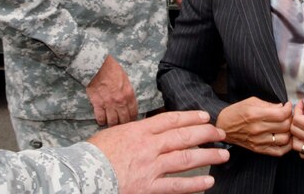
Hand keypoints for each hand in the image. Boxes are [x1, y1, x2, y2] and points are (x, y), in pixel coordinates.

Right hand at [86, 55, 137, 125]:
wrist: (98, 66)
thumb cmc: (112, 69)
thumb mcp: (125, 79)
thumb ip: (127, 92)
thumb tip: (128, 101)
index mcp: (129, 94)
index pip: (133, 112)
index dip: (132, 119)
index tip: (131, 121)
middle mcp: (120, 102)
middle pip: (124, 120)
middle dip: (123, 124)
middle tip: (121, 126)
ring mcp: (109, 104)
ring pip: (112, 122)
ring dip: (112, 125)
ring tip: (111, 125)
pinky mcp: (97, 104)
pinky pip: (100, 118)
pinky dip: (101, 121)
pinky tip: (102, 121)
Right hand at [88, 110, 229, 193]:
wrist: (81, 174)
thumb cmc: (93, 154)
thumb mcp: (115, 134)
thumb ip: (136, 132)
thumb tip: (151, 132)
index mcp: (139, 131)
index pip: (171, 120)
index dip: (190, 117)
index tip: (205, 116)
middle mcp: (148, 146)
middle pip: (183, 136)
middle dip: (205, 133)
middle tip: (221, 133)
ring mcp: (150, 167)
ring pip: (185, 159)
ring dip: (207, 156)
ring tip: (223, 155)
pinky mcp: (148, 187)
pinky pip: (176, 186)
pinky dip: (194, 184)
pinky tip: (208, 182)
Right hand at [215, 97, 292, 155]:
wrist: (223, 126)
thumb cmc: (236, 112)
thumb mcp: (251, 101)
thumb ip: (268, 104)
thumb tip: (282, 107)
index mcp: (255, 114)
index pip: (281, 114)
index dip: (288, 109)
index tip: (288, 106)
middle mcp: (258, 129)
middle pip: (285, 126)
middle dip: (290, 118)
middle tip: (288, 115)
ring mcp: (259, 141)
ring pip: (285, 139)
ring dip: (289, 132)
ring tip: (286, 126)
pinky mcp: (259, 149)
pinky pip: (279, 151)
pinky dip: (286, 145)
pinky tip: (284, 137)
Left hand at [290, 95, 303, 163]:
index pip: (297, 119)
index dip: (297, 109)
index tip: (302, 104)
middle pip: (294, 130)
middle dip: (295, 119)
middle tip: (302, 113)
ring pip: (295, 144)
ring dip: (296, 134)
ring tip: (303, 126)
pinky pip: (303, 154)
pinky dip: (301, 146)